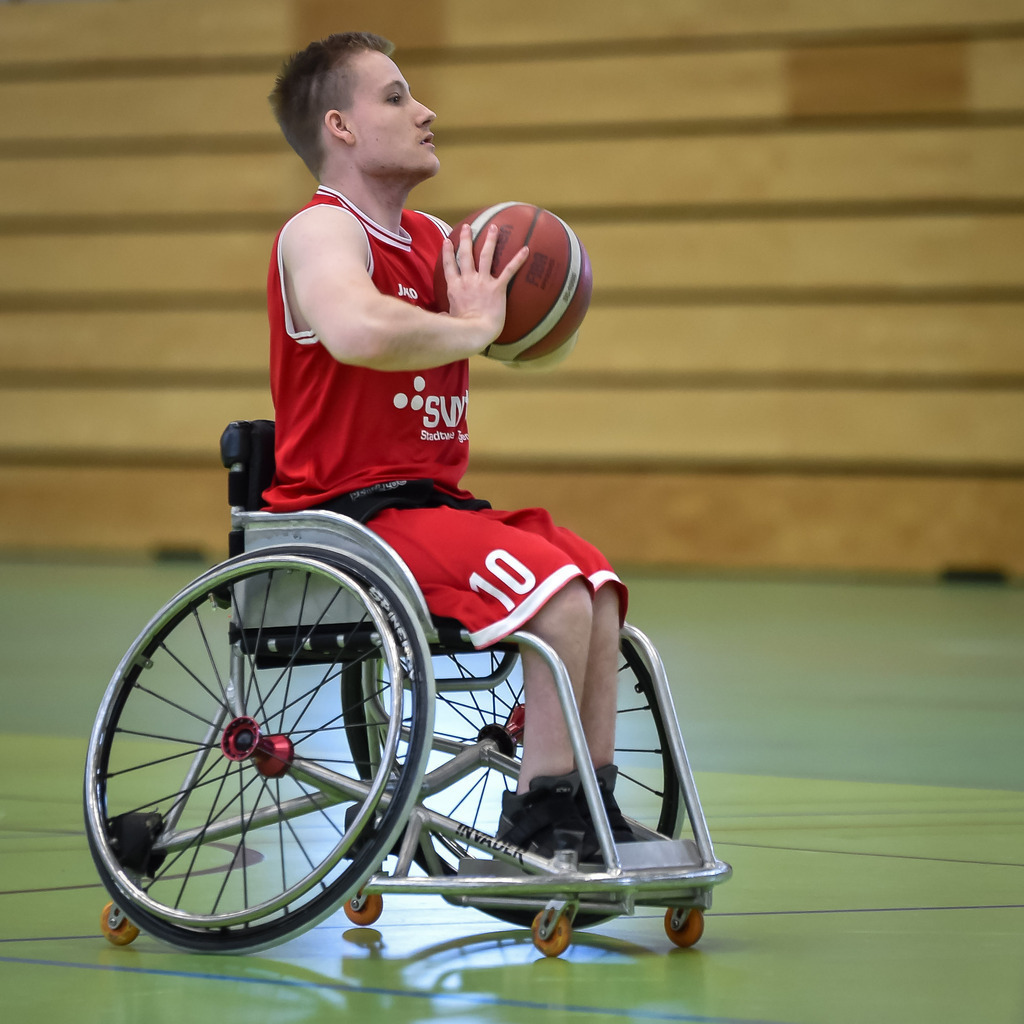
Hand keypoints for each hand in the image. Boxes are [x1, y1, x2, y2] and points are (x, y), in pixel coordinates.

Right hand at [440, 223, 528, 345]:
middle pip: (466, 255)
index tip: (448, 240)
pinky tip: (526, 249)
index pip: (449, 265)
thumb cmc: (461, 330)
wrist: (475, 331)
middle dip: (467, 239)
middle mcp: (467, 280)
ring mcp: (483, 282)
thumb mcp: (448, 321)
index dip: (448, 252)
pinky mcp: (497, 288)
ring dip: (490, 240)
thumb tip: (442, 319)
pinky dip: (518, 259)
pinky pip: (509, 270)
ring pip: (486, 256)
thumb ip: (445, 316)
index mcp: (455, 288)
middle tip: (467, 227)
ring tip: (494, 227)